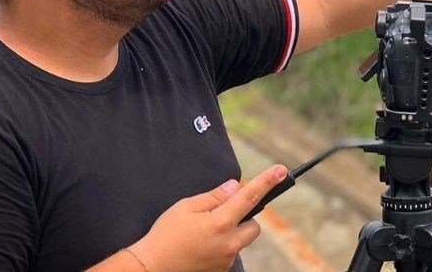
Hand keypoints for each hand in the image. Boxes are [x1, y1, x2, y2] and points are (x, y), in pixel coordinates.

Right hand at [128, 165, 287, 271]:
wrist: (151, 268)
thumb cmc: (165, 235)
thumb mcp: (185, 207)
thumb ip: (213, 196)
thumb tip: (234, 187)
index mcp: (220, 223)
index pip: (249, 197)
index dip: (266, 182)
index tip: (281, 170)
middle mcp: (228, 244)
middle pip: (253, 226)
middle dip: (243, 218)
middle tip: (221, 215)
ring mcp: (226, 260)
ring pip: (241, 241)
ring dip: (232, 233)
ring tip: (205, 234)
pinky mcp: (221, 271)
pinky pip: (230, 253)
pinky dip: (222, 247)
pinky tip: (201, 246)